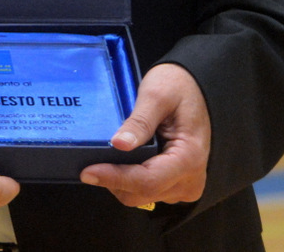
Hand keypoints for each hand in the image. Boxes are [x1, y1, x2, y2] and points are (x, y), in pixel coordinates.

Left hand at [79, 63, 209, 207]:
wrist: (195, 88)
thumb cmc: (179, 87)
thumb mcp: (157, 96)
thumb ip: (139, 122)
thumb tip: (119, 144)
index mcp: (189, 158)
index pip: (147, 180)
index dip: (115, 178)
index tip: (88, 172)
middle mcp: (190, 180)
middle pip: (142, 193)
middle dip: (113, 180)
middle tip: (90, 161)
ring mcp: (184, 185)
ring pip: (141, 195)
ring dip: (120, 181)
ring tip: (108, 157)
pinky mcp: (176, 184)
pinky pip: (147, 190)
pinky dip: (129, 179)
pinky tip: (121, 160)